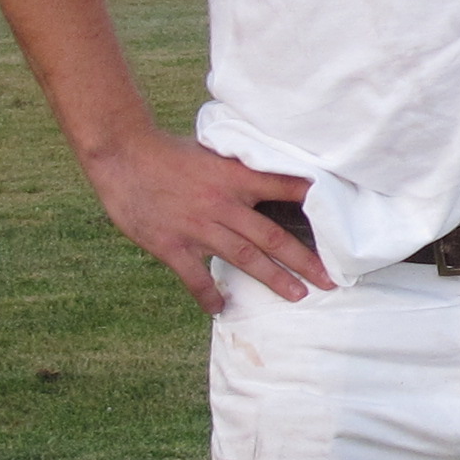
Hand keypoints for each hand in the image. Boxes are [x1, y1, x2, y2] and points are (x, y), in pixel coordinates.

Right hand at [82, 122, 334, 311]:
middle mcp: (223, 205)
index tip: (336, 220)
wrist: (123, 154)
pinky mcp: (172, 245)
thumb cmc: (166, 152)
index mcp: (234, 178)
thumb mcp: (211, 153)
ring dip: (273, 279)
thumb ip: (235, 169)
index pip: (283, 187)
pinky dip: (209, 295)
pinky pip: (196, 278)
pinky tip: (221, 308)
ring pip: (244, 259)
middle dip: (303, 261)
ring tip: (298, 295)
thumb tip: (263, 171)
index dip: (310, 201)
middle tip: (328, 280)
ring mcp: (198, 228)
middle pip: (272, 238)